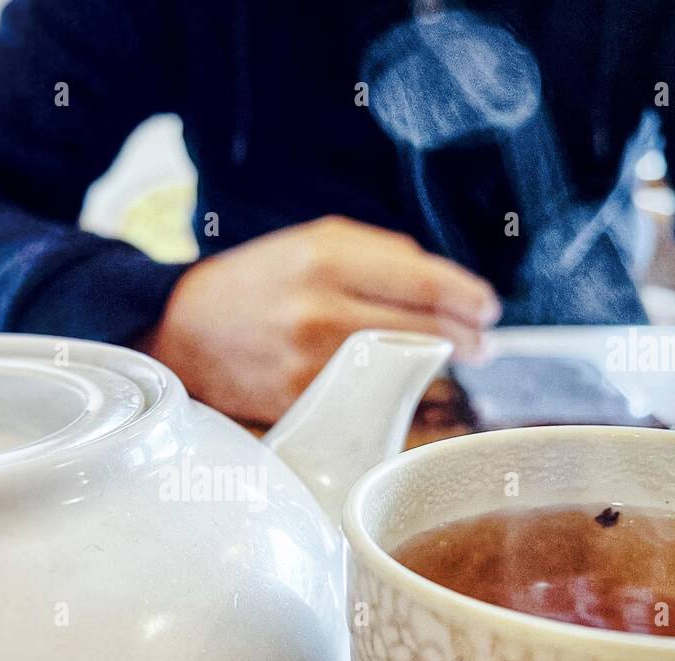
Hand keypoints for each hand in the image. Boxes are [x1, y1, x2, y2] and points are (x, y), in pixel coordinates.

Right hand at [141, 215, 500, 423]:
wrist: (185, 330)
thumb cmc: (259, 281)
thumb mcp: (314, 241)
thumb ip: (382, 256)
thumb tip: (448, 288)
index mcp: (326, 259)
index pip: (425, 282)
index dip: (468, 298)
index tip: (489, 308)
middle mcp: (321, 312)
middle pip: (423, 330)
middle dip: (464, 337)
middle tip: (481, 342)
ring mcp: (312, 364)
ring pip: (402, 369)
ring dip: (434, 364)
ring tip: (448, 357)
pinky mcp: (303, 404)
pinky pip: (369, 398)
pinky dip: (392, 388)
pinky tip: (397, 378)